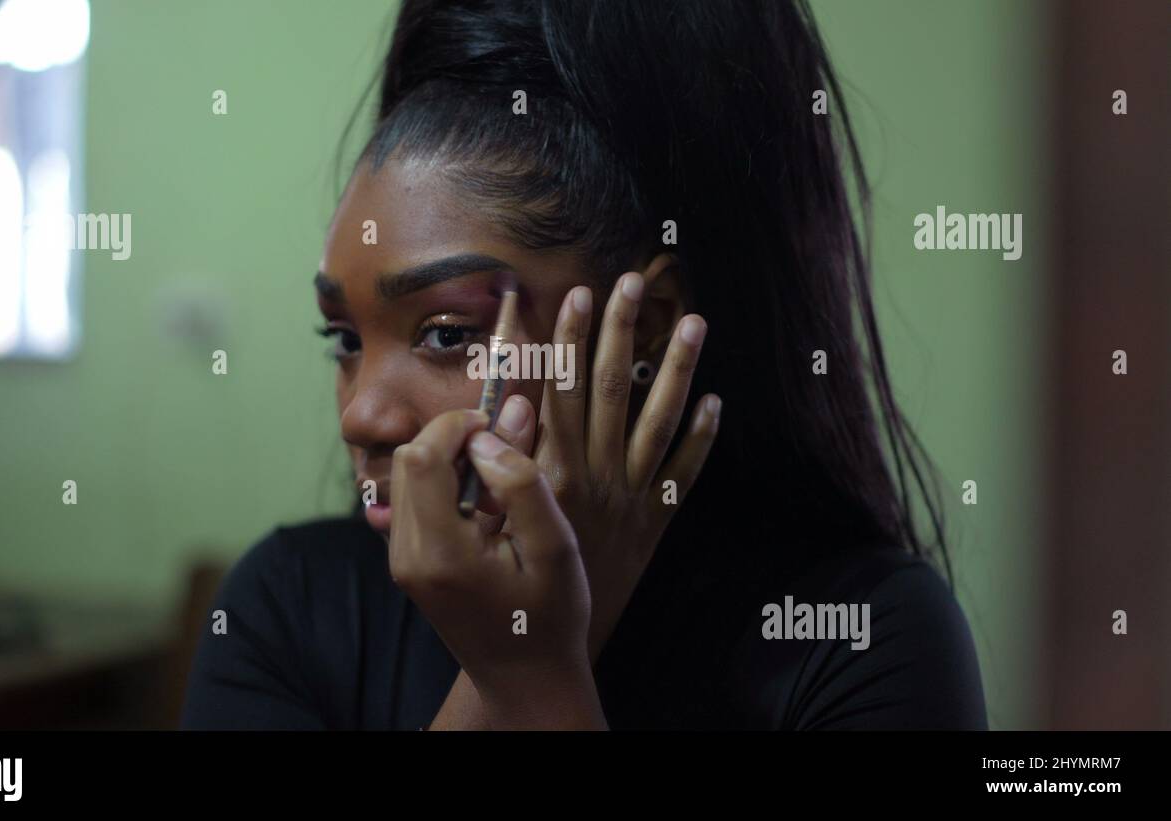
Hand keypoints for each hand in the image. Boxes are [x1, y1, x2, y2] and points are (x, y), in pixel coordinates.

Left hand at [389, 409, 602, 726]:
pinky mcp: (408, 564)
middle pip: (407, 461)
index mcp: (441, 553)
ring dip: (449, 462)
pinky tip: (486, 511)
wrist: (525, 678)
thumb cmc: (548, 618)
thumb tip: (498, 422)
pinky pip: (415, 501)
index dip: (455, 425)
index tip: (498, 425)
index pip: (420, 457)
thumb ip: (523, 481)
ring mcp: (402, 563)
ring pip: (407, 477)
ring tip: (499, 492)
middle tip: (503, 456)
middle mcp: (408, 557)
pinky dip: (446, 487)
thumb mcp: (554, 547)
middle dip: (452, 439)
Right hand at [492, 272, 720, 660]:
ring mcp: (632, 495)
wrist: (553, 635)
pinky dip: (702, 438)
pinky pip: (685, 473)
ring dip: (676, 370)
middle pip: (613, 389)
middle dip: (620, 332)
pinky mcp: (656, 518)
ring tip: (693, 322)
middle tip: (631, 282)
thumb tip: (496, 405)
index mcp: (553, 469)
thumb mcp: (499, 513)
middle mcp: (596, 474)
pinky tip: (714, 403)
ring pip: (658, 421)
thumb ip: (504, 458)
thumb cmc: (514, 573)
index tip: (570, 295)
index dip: (566, 340)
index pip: (559, 390)